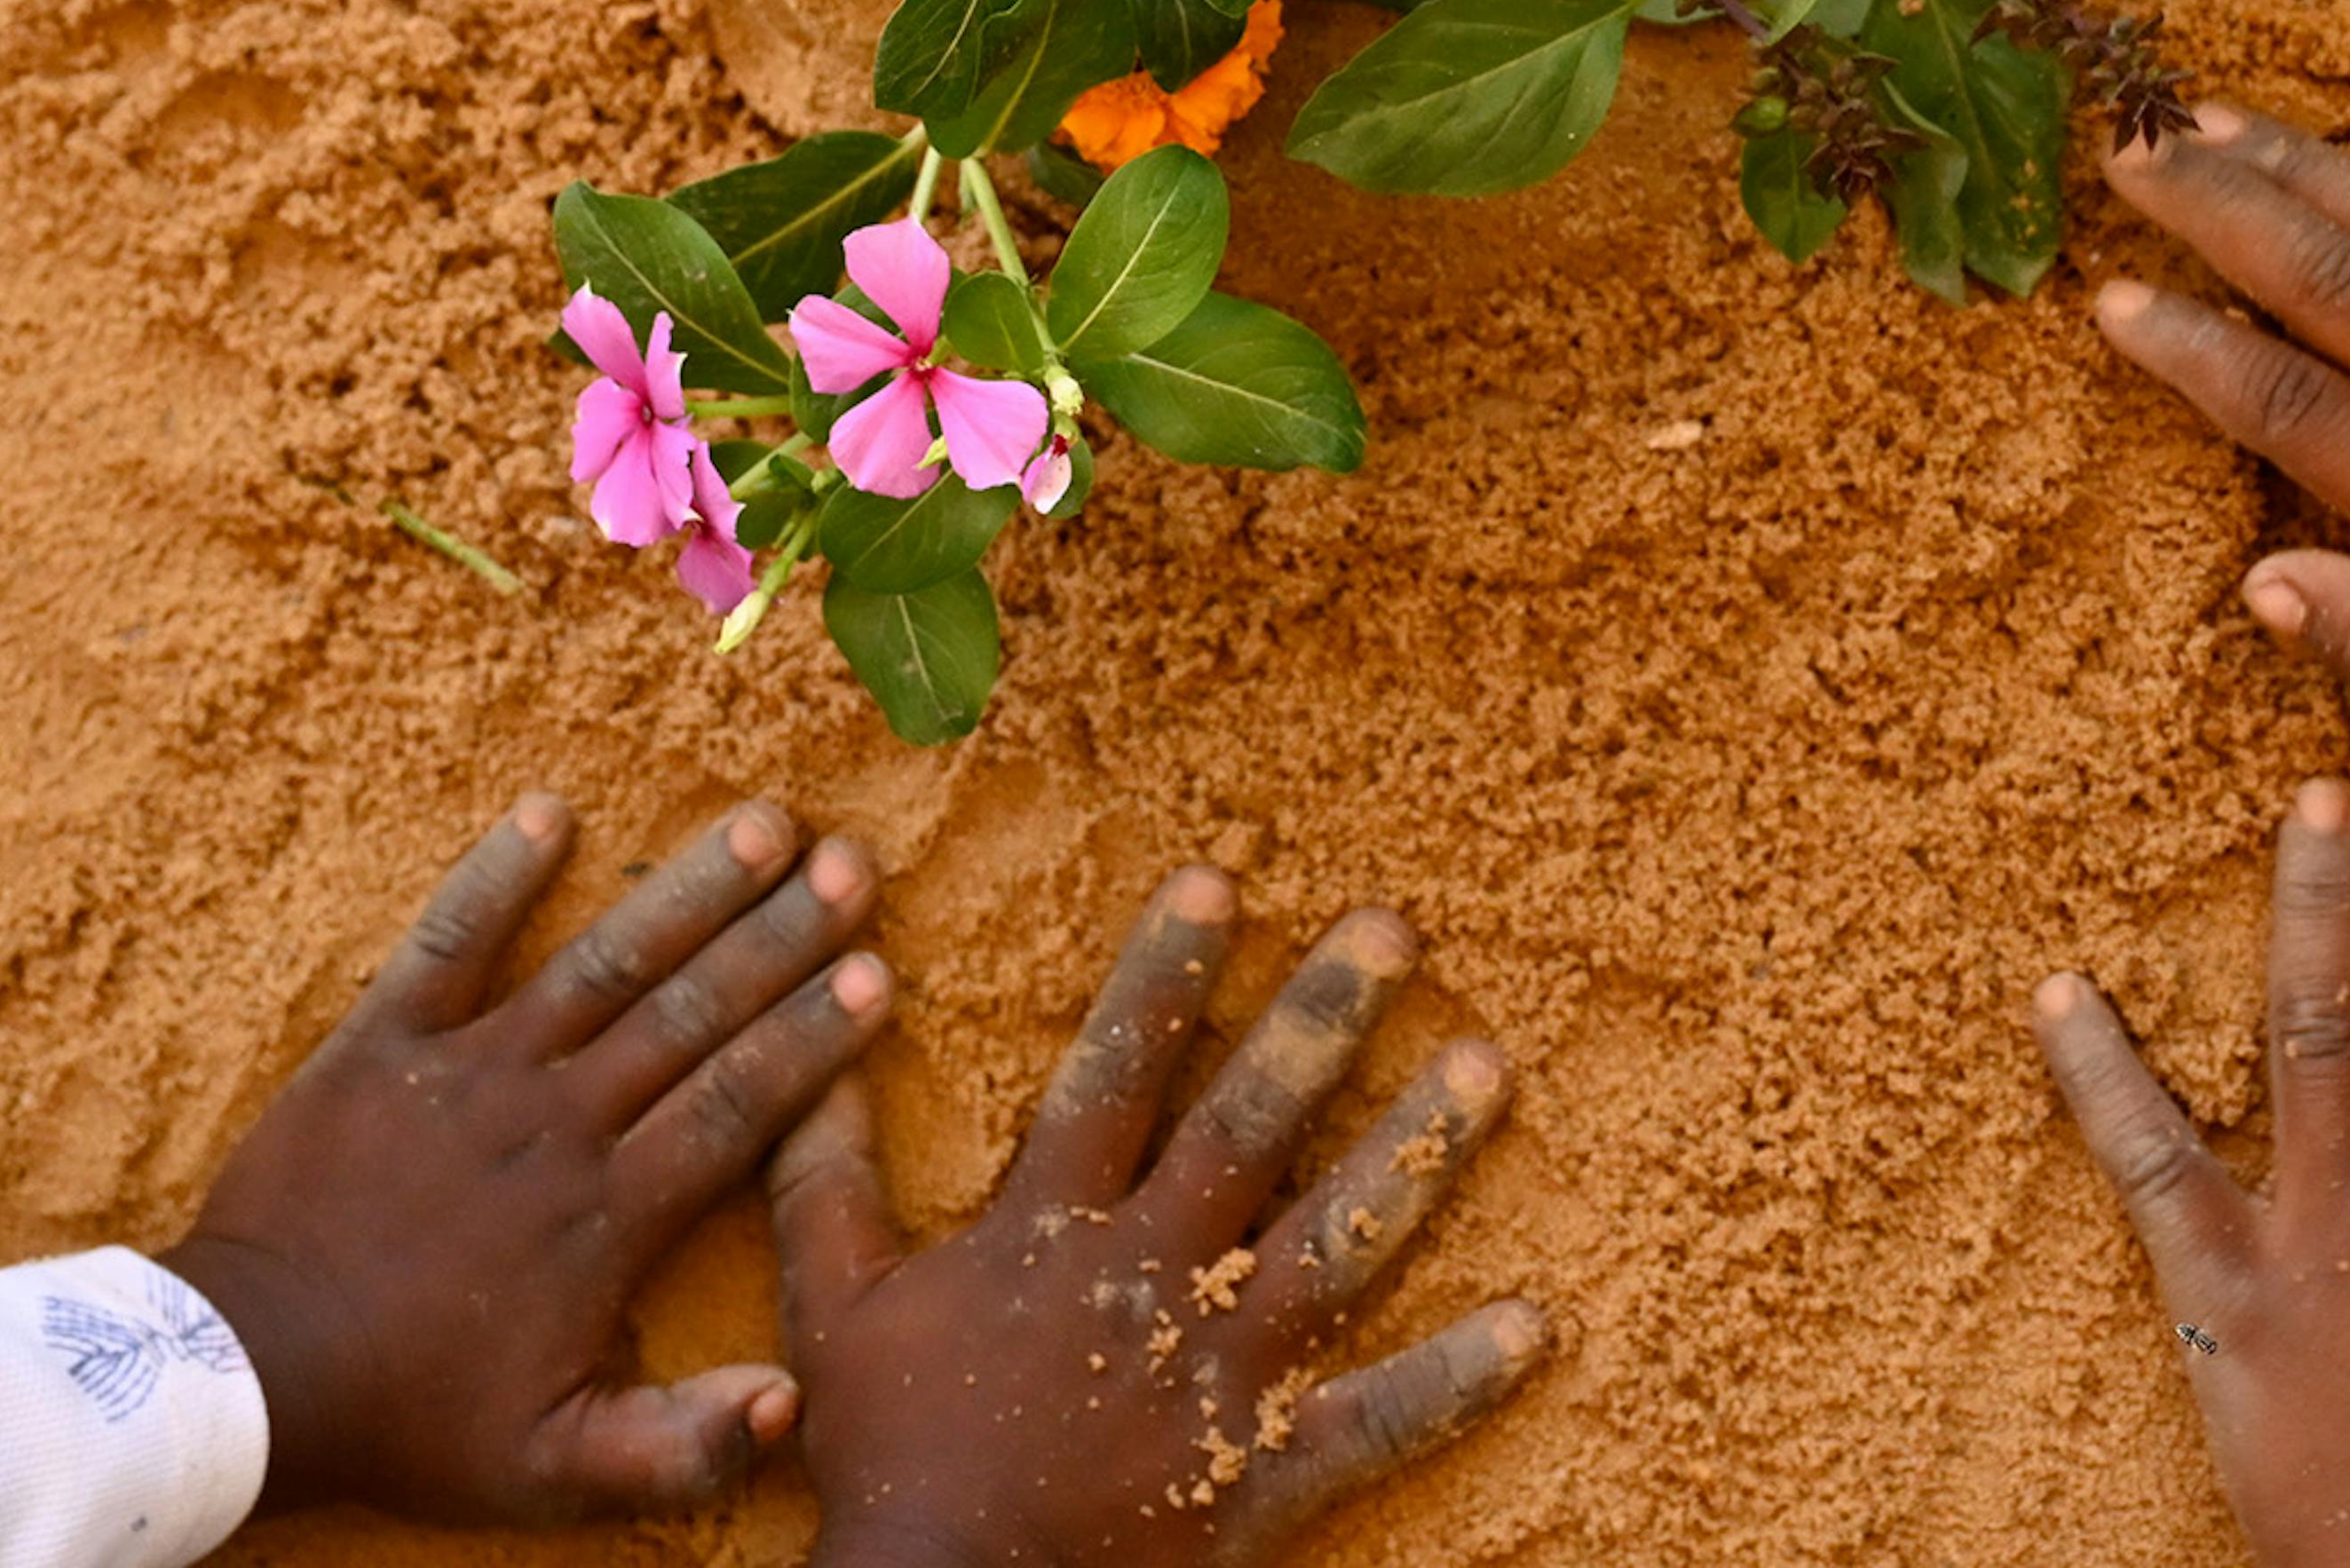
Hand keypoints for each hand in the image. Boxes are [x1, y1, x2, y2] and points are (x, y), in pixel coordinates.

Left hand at [167, 793, 899, 1520]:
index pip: (736, 1102)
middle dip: (782, 935)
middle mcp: (552, 1122)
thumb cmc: (411, 1422)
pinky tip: (548, 808)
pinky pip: (446, 943)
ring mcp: (468, 1072)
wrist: (251, 1374)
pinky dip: (495, 875)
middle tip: (856, 861)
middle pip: (691, 1011)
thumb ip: (682, 1445)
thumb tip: (794, 1402)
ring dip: (684, 890)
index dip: (812, 1036)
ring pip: (599, 964)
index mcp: (606, 1214)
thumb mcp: (554, 1470)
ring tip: (761, 822)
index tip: (879, 971)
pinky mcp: (381, 1045)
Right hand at [774, 870, 1550, 1563]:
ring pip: (1336, 1240)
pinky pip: (1380, 1417)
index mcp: (1050, 1228)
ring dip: (1416, 1151)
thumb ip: (824, 1179)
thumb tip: (813, 1060)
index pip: (1115, 1068)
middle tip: (1392, 930)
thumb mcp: (830, 1303)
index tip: (1219, 881)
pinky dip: (1459, 1375)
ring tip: (1486, 1065)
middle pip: (1249, 1124)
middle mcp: (1150, 1277)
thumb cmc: (885, 1455)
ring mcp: (1220, 1371)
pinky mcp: (1264, 1469)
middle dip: (1321, 1018)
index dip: (1164, 972)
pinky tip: (1536, 1322)